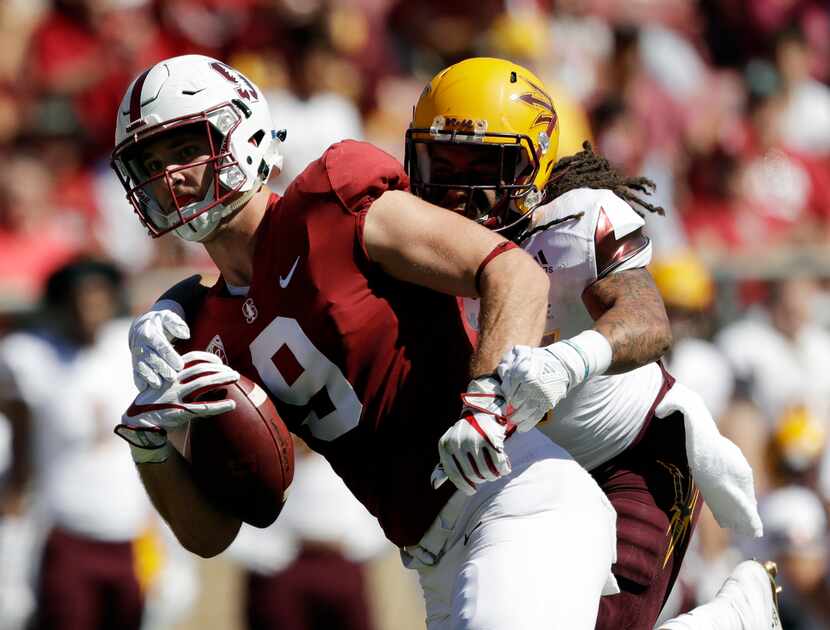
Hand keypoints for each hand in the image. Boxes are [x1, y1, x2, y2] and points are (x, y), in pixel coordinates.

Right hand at [116, 352, 239, 462]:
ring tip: (235, 379)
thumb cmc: (156, 400)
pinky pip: (203, 408)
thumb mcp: (165, 383)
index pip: (192, 359)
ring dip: (222, 379)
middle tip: (233, 372)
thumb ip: (180, 376)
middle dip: (220, 369)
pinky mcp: (179, 412)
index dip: (209, 358)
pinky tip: (232, 405)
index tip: (220, 361)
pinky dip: (219, 406)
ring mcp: (176, 397)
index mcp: (170, 373)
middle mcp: (173, 382)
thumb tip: (201, 370)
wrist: (138, 419)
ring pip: (203, 384)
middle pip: (201, 370)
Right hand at [130, 300, 189, 388]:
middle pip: (151, 359)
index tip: (180, 365)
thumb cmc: (160, 323)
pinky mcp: (135, 364)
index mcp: (149, 333)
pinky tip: (146, 390)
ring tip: (159, 386)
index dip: (169, 356)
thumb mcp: (168, 317)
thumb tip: (185, 334)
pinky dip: (139, 383)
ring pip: (141, 368)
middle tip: (172, 378)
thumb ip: (176, 324)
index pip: (160, 346)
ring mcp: (136, 356)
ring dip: (149, 378)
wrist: (141, 327)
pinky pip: (135, 374)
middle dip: (161, 369)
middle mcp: (141, 345)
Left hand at [431, 376, 514, 494]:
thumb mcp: (451, 446)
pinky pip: (499, 463)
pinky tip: (504, 468)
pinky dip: (503, 469)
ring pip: (486, 472)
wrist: (481, 409)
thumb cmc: (465, 433)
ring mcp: (473, 440)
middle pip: (472, 475)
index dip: (464, 486)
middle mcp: (457, 443)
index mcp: (445, 446)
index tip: (472, 491)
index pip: (454, 474)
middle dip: (481, 479)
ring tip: (495, 474)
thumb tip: (434, 484)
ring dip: (493, 476)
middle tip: (487, 477)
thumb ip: (444, 465)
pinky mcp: (490, 438)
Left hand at [497, 331, 612, 431]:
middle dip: (510, 407)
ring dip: (517, 418)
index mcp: (523, 371)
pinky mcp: (548, 402)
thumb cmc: (537, 359)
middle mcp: (532, 384)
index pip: (508, 388)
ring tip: (512, 421)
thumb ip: (508, 361)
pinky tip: (521, 429)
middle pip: (516, 401)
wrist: (561, 364)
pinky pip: (537, 415)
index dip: (505, 393)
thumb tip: (501, 372)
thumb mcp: (521, 353)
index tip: (506, 396)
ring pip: (526, 410)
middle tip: (506, 411)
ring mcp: (541, 394)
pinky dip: (528, 424)